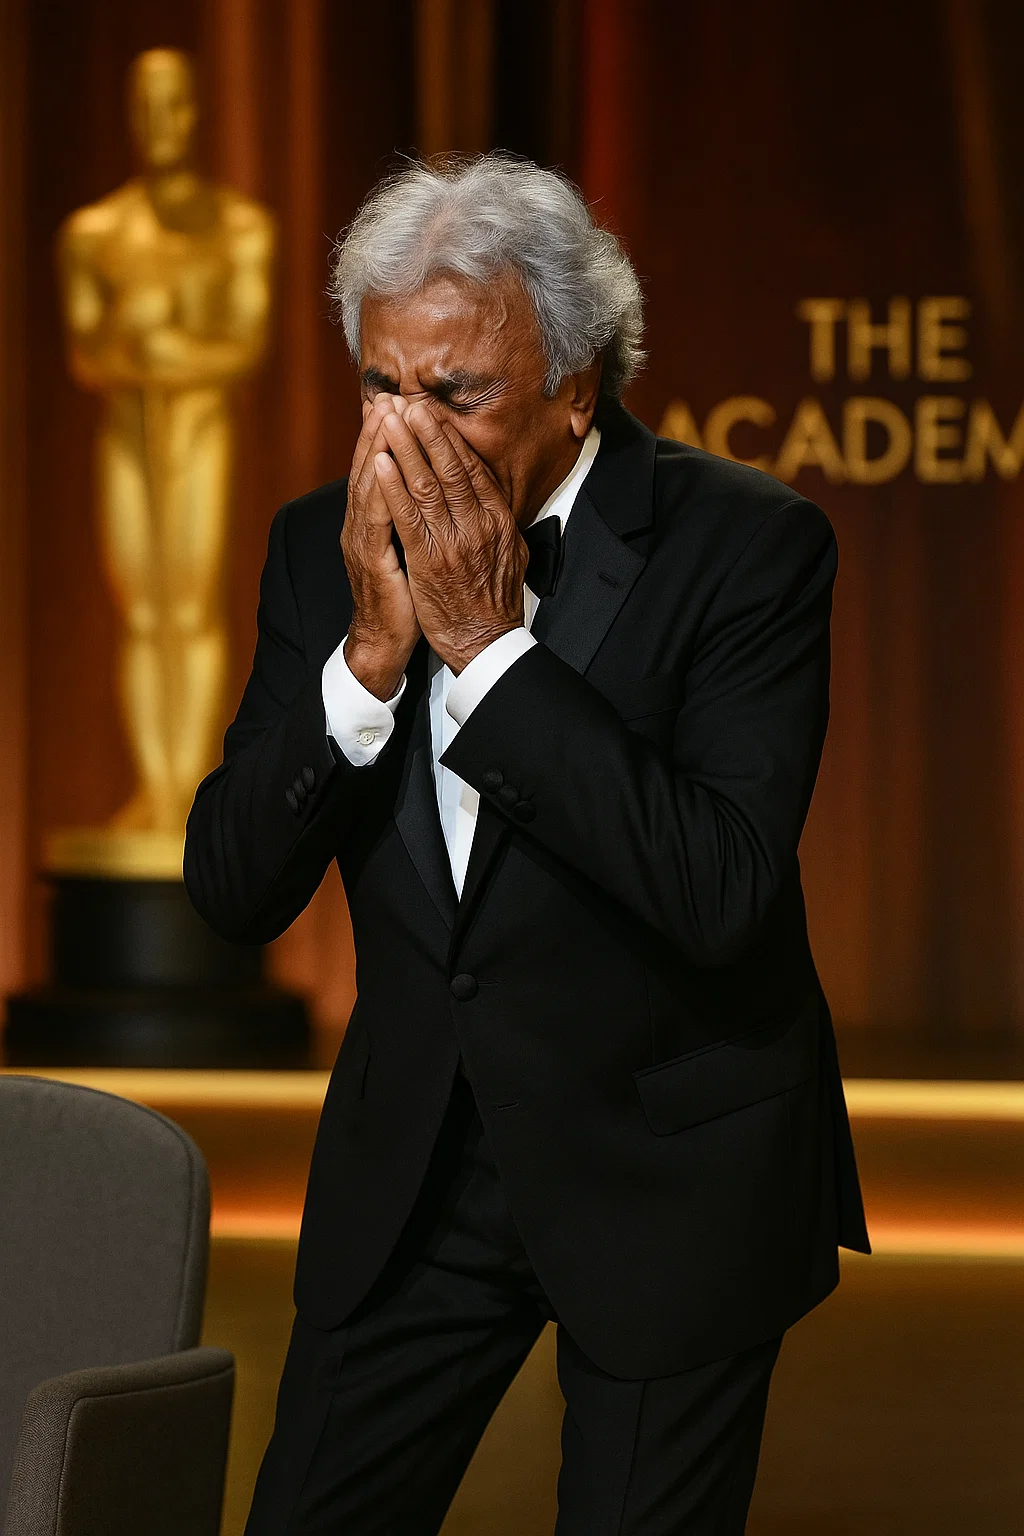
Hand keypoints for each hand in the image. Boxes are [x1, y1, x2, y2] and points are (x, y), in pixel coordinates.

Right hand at [341, 394, 421, 698]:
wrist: (384, 640)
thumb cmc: (403, 597)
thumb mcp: (409, 549)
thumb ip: (412, 518)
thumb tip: (428, 489)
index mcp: (374, 520)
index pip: (380, 468)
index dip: (386, 435)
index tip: (397, 403)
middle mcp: (362, 524)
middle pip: (370, 467)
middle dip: (380, 431)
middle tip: (389, 396)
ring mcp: (362, 540)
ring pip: (368, 484)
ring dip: (375, 447)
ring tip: (384, 415)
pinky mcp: (369, 559)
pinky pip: (373, 517)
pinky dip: (377, 488)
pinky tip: (381, 464)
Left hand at [373, 402, 525, 673]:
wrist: (484, 644)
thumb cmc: (494, 603)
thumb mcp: (511, 556)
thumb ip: (500, 524)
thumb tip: (495, 498)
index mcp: (499, 522)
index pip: (474, 470)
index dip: (452, 439)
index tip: (434, 413)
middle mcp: (478, 526)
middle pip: (451, 468)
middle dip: (428, 431)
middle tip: (409, 401)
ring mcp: (453, 542)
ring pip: (427, 484)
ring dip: (406, 448)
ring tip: (390, 418)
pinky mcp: (429, 560)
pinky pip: (408, 516)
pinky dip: (393, 486)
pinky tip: (381, 462)